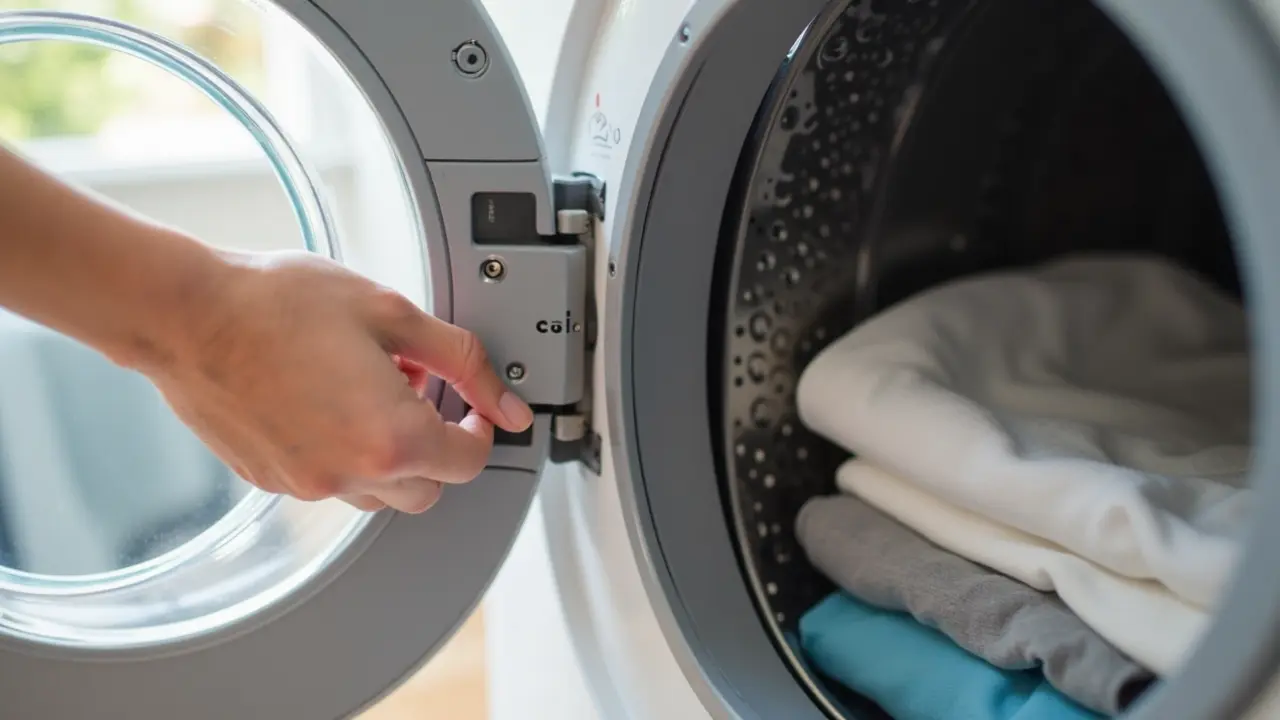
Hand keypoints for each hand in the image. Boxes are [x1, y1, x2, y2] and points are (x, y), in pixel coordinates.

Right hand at [142, 250, 533, 513]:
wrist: (185, 313)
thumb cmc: (277, 303)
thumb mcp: (392, 313)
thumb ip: (462, 361)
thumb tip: (507, 401)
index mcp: (390, 439)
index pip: (470, 461)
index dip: (481, 427)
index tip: (472, 405)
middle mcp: (349, 474)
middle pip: (428, 488)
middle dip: (435, 444)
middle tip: (415, 387)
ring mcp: (306, 484)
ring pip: (378, 493)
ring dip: (389, 452)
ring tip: (364, 386)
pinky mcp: (271, 480)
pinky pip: (329, 481)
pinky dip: (342, 452)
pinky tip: (325, 399)